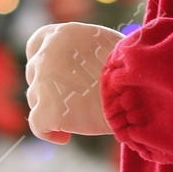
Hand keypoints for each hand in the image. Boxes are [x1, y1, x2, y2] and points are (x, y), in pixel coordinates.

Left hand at [25, 22, 120, 142]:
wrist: (137, 89)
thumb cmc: (131, 68)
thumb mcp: (105, 44)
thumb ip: (83, 50)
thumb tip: (79, 65)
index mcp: (61, 34)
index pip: (35, 45)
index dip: (41, 60)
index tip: (52, 74)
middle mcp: (46, 55)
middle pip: (35, 75)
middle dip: (49, 88)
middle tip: (71, 101)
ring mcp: (43, 83)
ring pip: (36, 100)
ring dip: (53, 108)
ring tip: (78, 118)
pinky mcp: (47, 111)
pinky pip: (37, 125)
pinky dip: (48, 132)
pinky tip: (64, 137)